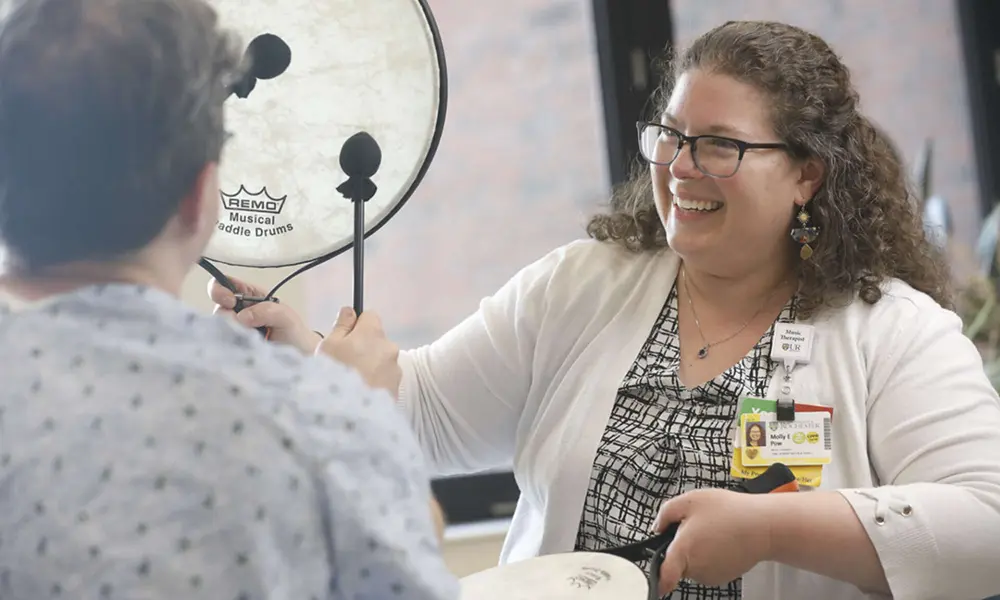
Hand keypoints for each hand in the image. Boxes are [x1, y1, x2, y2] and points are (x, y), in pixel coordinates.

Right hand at [207, 275, 320, 353]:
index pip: (224, 284)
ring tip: (253, 339)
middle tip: (244, 325)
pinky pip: (222, 345)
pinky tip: (246, 349)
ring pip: (218, 328)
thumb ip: (266, 310)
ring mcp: (233, 331)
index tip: (230, 301)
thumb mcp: (285, 316)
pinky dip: (230, 346)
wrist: (299, 356)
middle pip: (218, 308)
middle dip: (227, 316)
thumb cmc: (293, 332)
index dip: (220, 290)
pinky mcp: (232, 348)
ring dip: (232, 333)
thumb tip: (242, 317)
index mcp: (248, 296)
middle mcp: (237, 312)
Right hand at [317, 307, 400, 396]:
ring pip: (381, 362)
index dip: (356, 326)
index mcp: (373, 333)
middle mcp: (389, 348)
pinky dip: (375, 385)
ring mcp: (395, 370)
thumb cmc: (334, 375)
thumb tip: (349, 311)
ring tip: (352, 384)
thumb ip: (341, 326)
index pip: (370, 316)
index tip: (346, 338)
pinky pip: (385, 381)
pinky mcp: (397, 390)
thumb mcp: (328, 346)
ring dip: (370, 368)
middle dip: (363, 349)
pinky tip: (361, 396)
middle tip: (345, 365)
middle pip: (376, 341)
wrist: (350, 414)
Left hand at [651, 489, 773, 594]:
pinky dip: (713, 556)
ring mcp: (711, 575)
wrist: (763, 526)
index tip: (654, 581)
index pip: (664, 576)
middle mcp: (697, 568)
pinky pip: (709, 567)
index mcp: (684, 551)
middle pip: (679, 562)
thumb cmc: (730, 512)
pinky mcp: (724, 576)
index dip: (658, 578)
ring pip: (694, 564)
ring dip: (699, 550)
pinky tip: (723, 540)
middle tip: (698, 527)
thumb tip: (657, 527)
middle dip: (683, 546)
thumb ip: (666, 513)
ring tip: (714, 531)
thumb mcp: (691, 501)